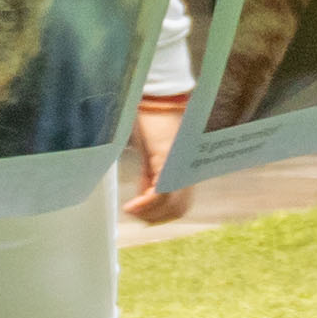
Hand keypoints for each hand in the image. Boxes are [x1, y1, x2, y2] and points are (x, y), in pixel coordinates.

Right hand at [125, 95, 192, 224]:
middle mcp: (186, 173)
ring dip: (149, 213)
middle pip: (178, 210)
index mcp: (182, 172)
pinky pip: (161, 193)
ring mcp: (180, 168)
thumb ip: (150, 177)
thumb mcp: (148, 157)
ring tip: (132, 209)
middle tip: (135, 214)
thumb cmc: (150, 123)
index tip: (139, 215)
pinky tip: (131, 206)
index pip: (179, 206)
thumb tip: (143, 198)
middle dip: (154, 217)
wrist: (154, 100)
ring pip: (172, 206)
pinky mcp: (169, 162)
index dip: (159, 215)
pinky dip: (145, 204)